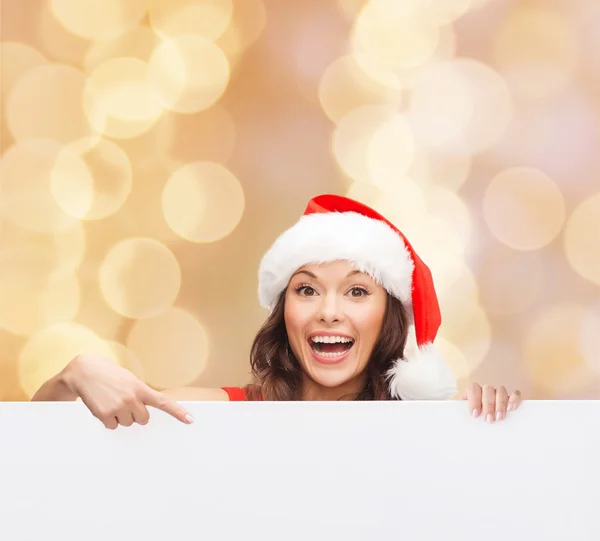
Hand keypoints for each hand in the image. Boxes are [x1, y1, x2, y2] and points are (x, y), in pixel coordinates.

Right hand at [62, 354, 193, 429]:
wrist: (85, 372)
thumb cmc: (110, 375)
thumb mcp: (130, 380)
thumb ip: (140, 393)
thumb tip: (144, 413)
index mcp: (140, 388)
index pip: (163, 402)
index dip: (177, 412)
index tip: (190, 420)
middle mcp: (132, 399)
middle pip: (143, 419)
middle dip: (136, 414)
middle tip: (124, 401)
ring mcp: (118, 408)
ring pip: (127, 424)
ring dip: (121, 416)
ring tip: (111, 400)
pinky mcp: (105, 415)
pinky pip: (113, 426)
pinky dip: (108, 420)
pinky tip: (103, 406)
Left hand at [463, 383, 521, 422]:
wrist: (484, 424)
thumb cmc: (472, 418)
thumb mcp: (464, 415)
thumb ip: (461, 413)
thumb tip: (456, 415)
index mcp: (473, 392)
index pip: (473, 388)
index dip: (474, 400)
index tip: (475, 414)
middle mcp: (486, 390)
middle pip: (488, 389)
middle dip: (488, 405)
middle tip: (488, 419)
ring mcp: (499, 393)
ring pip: (501, 390)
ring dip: (500, 404)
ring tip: (499, 417)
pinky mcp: (511, 399)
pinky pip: (515, 394)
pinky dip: (514, 400)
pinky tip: (511, 409)